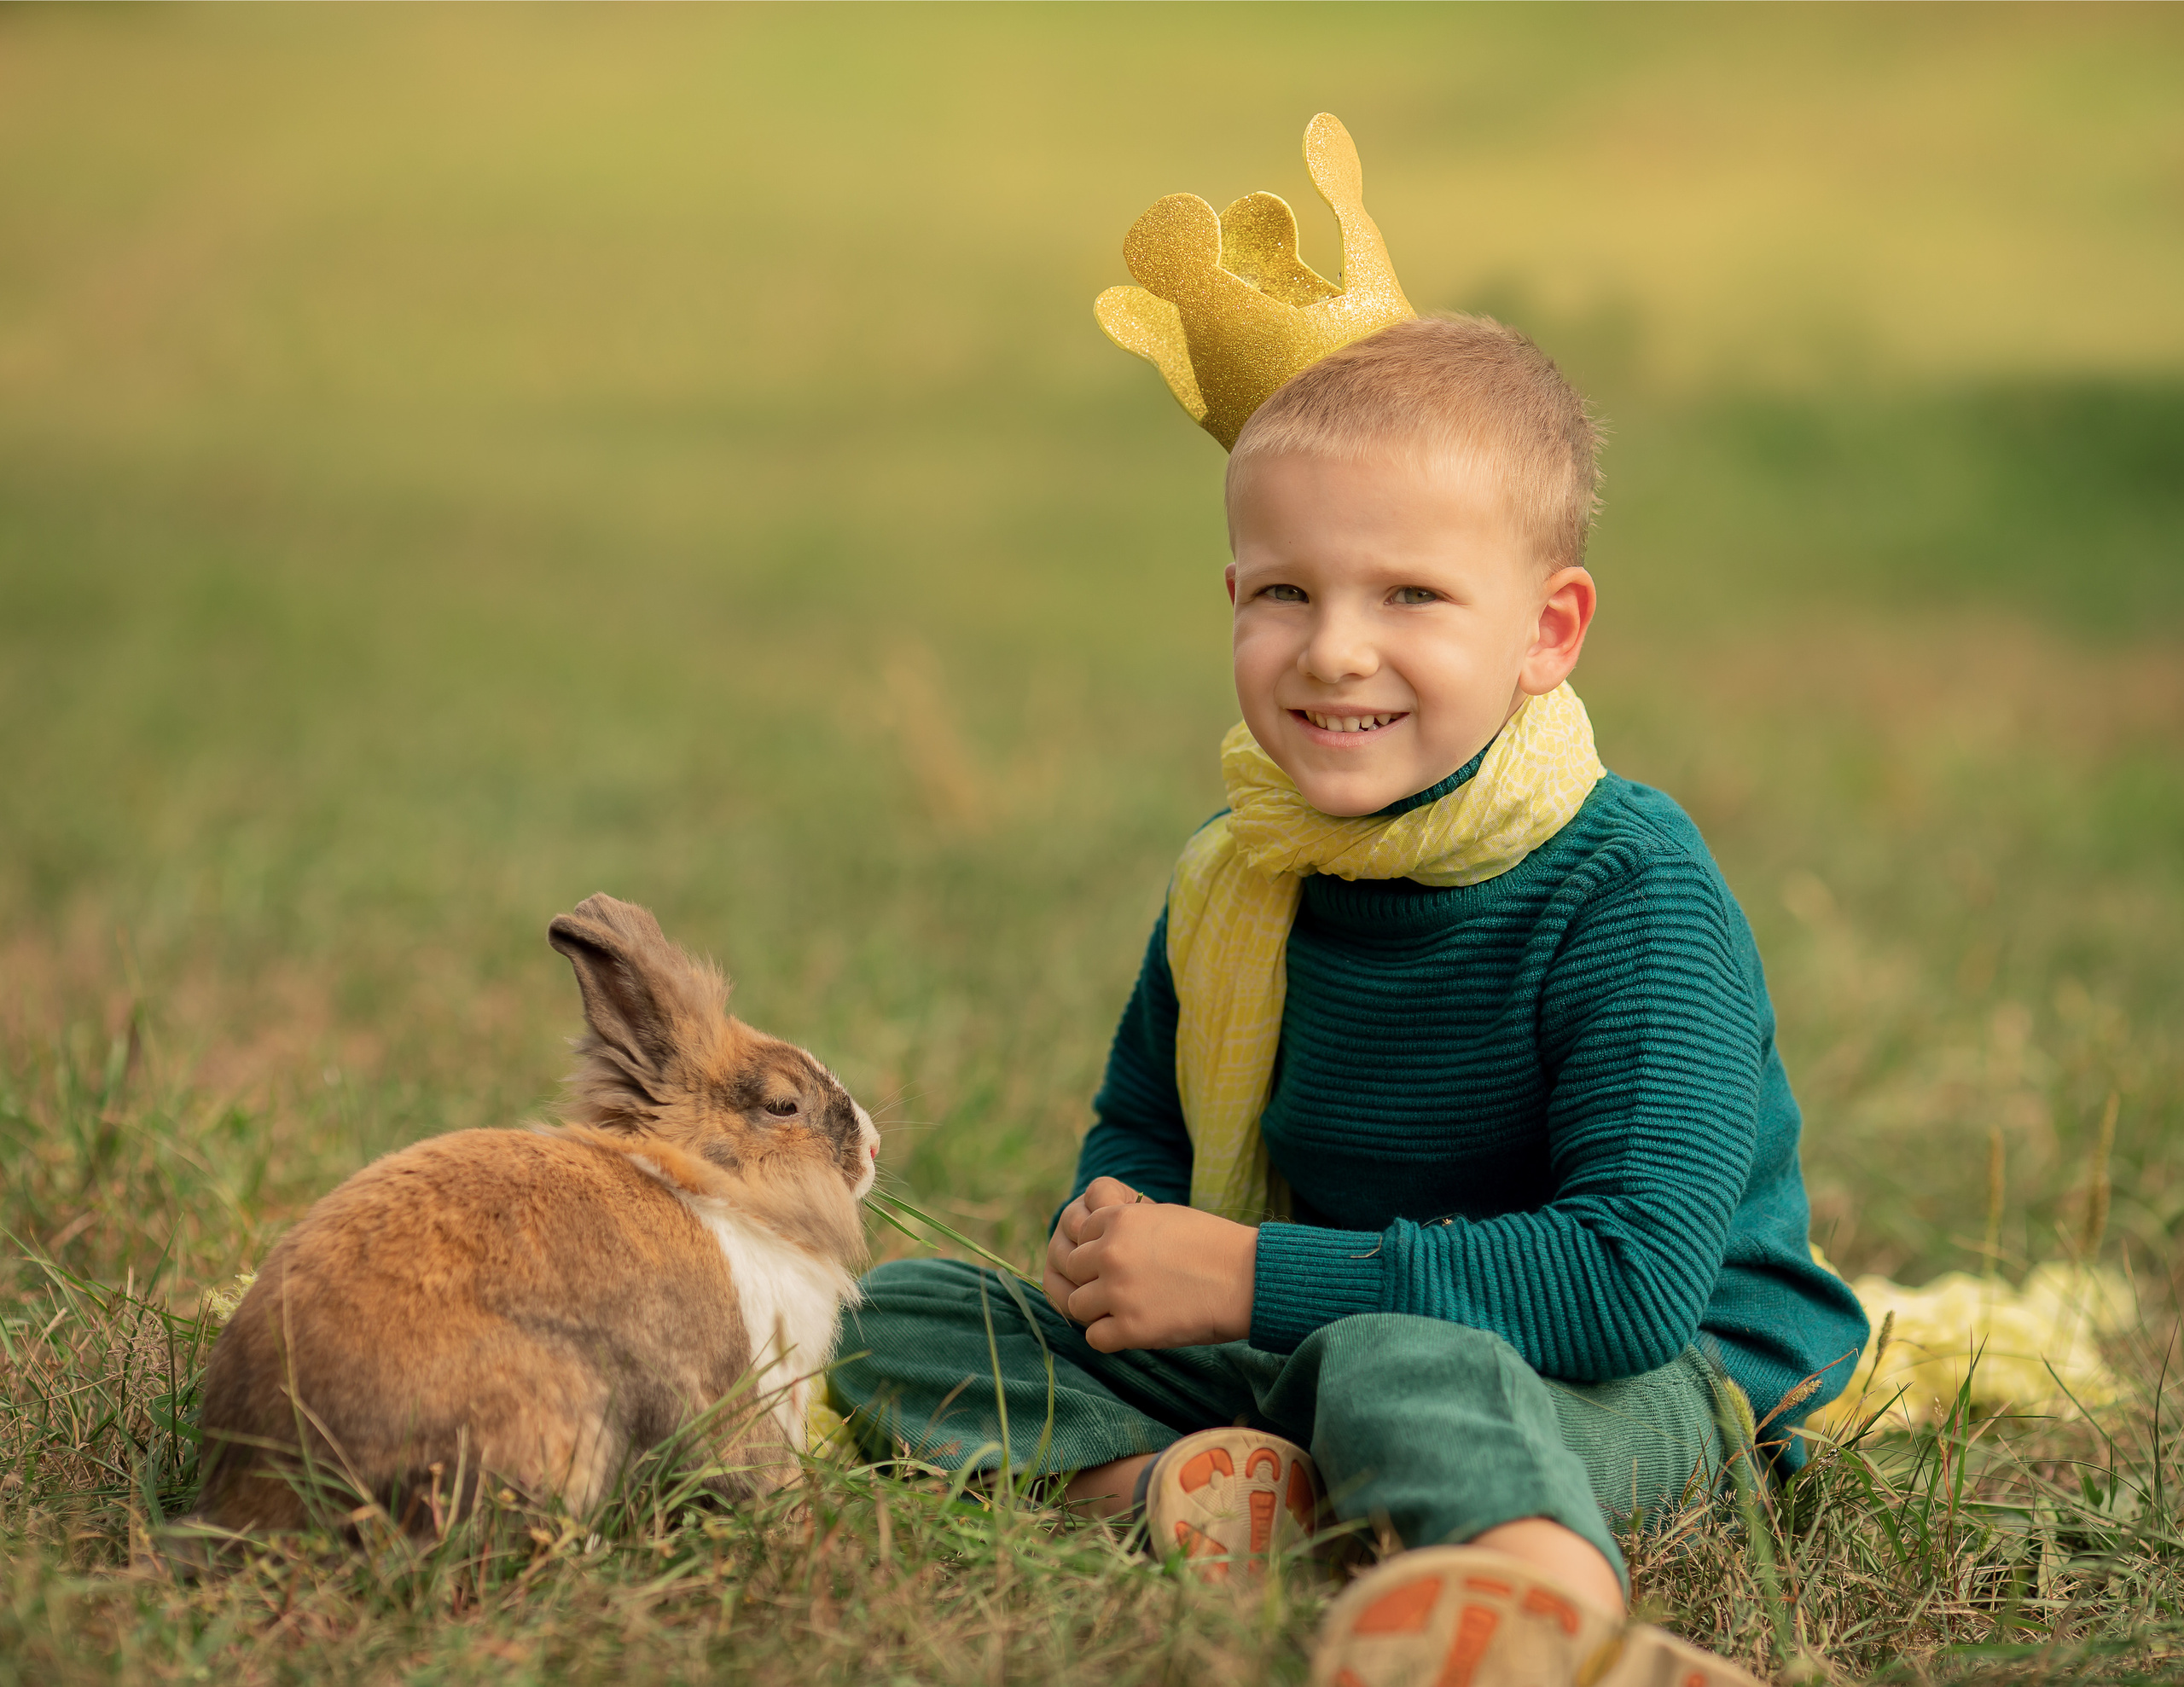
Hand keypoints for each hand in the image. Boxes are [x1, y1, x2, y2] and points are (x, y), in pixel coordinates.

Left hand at [1056, 1182, 1257, 1352]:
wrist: (1247, 1278)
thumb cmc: (1213, 1246)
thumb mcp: (1162, 1217)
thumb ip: (1126, 1227)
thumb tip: (1097, 1243)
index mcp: (1119, 1220)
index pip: (1080, 1238)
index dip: (1097, 1252)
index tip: (1121, 1262)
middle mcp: (1111, 1252)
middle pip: (1073, 1270)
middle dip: (1093, 1280)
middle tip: (1123, 1290)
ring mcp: (1119, 1291)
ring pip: (1077, 1305)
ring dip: (1098, 1310)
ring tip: (1129, 1310)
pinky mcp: (1131, 1328)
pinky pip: (1095, 1338)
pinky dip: (1111, 1337)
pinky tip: (1135, 1329)